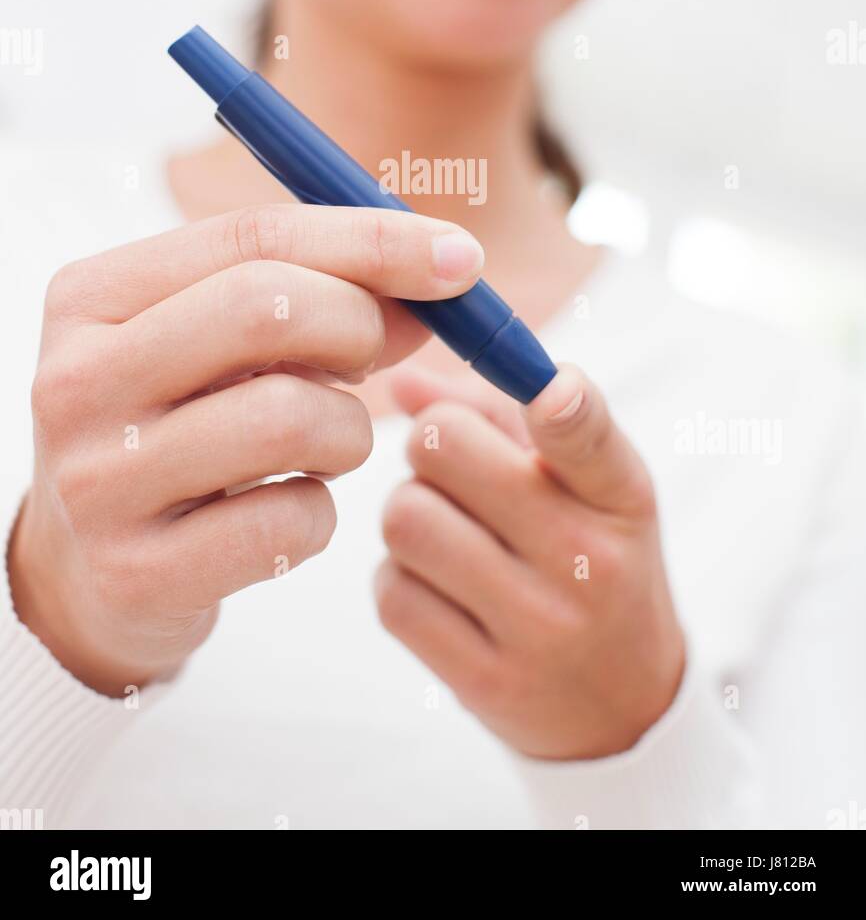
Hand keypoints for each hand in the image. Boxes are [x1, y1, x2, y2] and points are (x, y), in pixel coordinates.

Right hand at [9, 203, 484, 697]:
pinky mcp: (137, 573)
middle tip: (373, 359)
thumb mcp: (224, 345)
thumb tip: (443, 272)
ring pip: (291, 418)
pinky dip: (321, 512)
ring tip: (324, 443)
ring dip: (348, 431)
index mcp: (91, 297)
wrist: (90, 573)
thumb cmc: (182, 427)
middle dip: (359, 326)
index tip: (459, 257)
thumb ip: (321, 293)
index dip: (373, 241)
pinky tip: (285, 511)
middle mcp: (75, 381)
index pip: (252, 238)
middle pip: (268, 309)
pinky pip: (292, 522)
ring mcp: (98, 481)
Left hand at [374, 362, 685, 759]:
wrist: (623, 706)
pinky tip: (440, 587)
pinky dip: (400, 579)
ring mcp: (538, 627)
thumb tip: (403, 382)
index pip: (587, 436)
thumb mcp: (582, 484)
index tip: (551, 391)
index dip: (564, 405)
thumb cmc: (589, 561)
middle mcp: (586, 560)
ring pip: (404, 519)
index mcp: (619, 494)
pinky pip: (392, 594)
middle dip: (430, 446)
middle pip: (443, 449)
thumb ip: (497, 415)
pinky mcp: (487, 681)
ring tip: (447, 532)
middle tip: (452, 472)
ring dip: (408, 515)